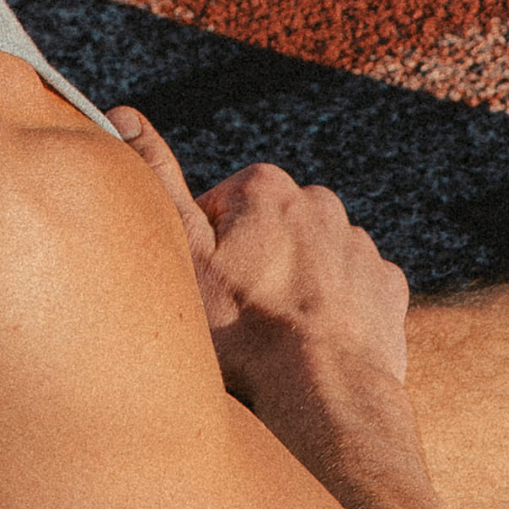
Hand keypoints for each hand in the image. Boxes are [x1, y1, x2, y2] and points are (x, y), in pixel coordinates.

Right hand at [109, 111, 413, 404]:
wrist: (325, 395)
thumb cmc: (243, 333)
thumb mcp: (182, 255)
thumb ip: (155, 179)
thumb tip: (122, 113)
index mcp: (266, 186)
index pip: (215, 209)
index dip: (202, 255)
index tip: (203, 292)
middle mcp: (322, 202)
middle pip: (265, 232)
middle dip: (249, 267)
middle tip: (235, 320)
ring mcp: (360, 245)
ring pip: (308, 261)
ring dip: (290, 288)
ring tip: (273, 338)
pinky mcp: (386, 287)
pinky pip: (348, 291)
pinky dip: (330, 312)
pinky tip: (312, 345)